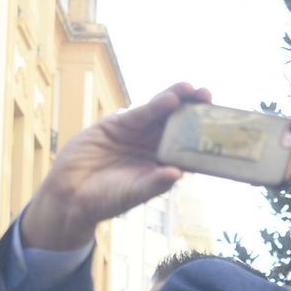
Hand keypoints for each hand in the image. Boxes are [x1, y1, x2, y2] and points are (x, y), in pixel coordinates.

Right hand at [20, 82, 211, 250]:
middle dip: (193, 111)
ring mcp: (136, 135)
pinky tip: (169, 99)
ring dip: (177, 101)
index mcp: (163, 166)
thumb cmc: (105, 200)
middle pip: (179, 126)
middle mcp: (153, 148)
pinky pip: (140, 114)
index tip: (221, 127)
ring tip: (193, 90)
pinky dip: (154, 106)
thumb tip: (177, 174)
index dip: (204, 137)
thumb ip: (153, 184)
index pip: (190, 149)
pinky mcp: (117, 125)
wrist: (70, 194)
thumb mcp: (132, 194)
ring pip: (161, 115)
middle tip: (209, 97)